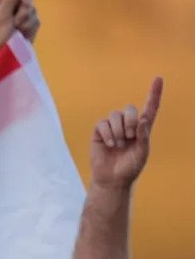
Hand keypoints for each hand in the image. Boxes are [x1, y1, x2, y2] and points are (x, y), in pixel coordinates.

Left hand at [0, 0, 39, 72]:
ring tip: (16, 30)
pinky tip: (21, 34)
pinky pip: (36, 20)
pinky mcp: (27, 21)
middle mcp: (9, 1)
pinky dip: (29, 28)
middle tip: (17, 21)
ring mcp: (19, 11)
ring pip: (33, 8)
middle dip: (25, 8)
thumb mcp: (1, 16)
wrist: (0, 54)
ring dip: (26, 21)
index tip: (23, 1)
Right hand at [89, 76, 162, 190]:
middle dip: (130, 121)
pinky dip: (107, 134)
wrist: (111, 179)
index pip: (150, 107)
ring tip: (118, 144)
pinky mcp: (99, 132)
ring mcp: (113, 127)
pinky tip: (109, 144)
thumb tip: (143, 119)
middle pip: (130, 109)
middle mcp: (128, 125)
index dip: (154, 93)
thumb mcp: (142, 153)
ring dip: (118, 130)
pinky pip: (102, 123)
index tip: (158, 79)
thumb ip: (144, 137)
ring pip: (115, 115)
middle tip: (130, 137)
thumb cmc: (129, 168)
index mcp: (143, 128)